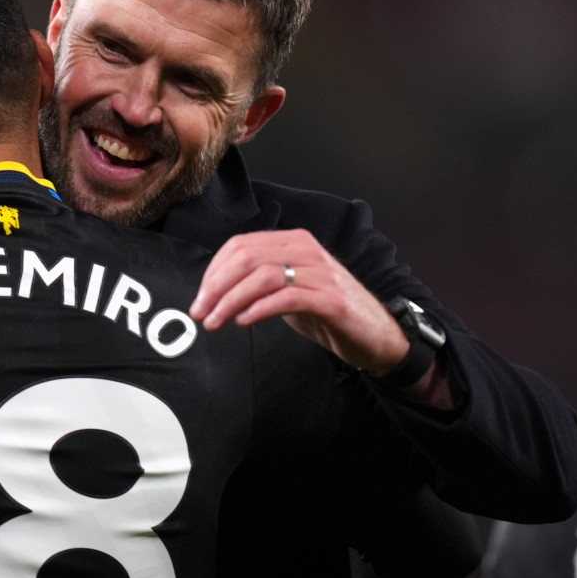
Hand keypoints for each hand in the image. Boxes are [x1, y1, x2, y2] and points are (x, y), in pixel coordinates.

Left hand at [188, 229, 409, 373]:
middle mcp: (306, 251)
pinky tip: (244, 321)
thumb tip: (215, 291)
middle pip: (247, 258)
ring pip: (263, 277)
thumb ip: (258, 283)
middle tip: (200, 312)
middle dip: (215, 287)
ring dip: (231, 301)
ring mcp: (321, 274)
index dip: (213, 272)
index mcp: (293, 242)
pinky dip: (260, 309)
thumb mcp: (288, 289)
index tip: (199, 297)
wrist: (376, 335)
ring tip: (216, 321)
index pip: (240, 246)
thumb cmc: (328, 312)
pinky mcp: (332, 300)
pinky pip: (288, 298)